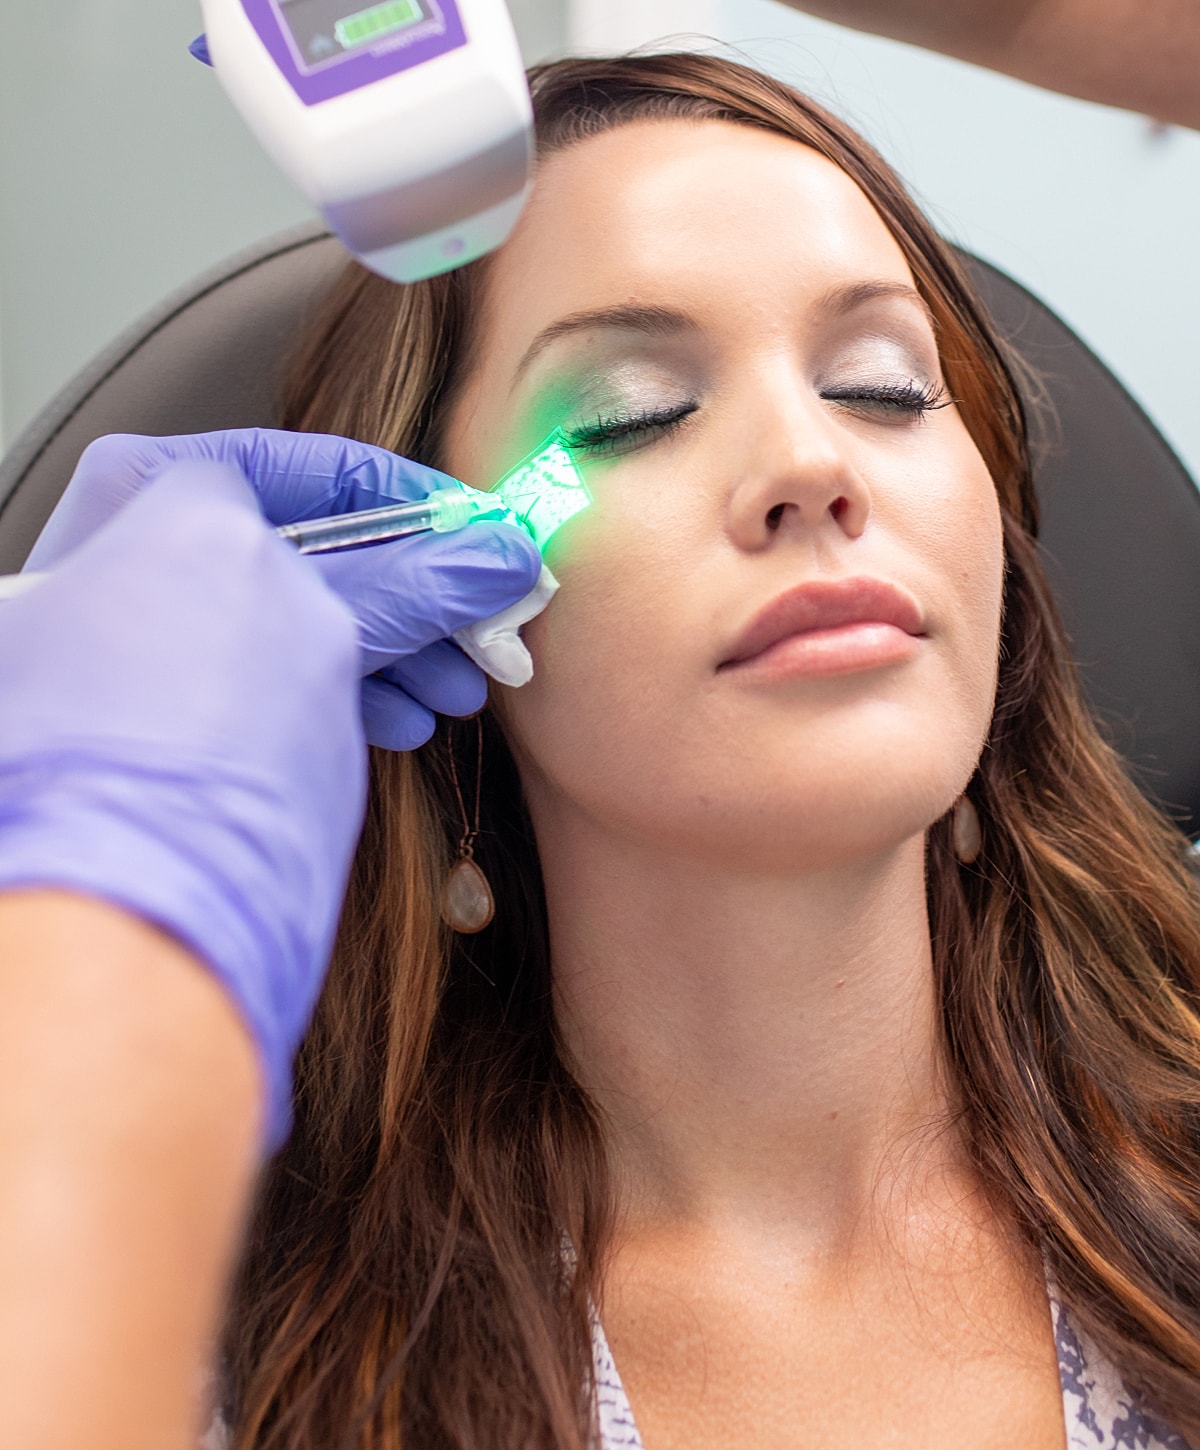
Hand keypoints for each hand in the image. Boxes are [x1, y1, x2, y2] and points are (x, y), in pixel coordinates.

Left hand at [28, 429, 544, 748]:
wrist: (110, 887)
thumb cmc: (192, 728)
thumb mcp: (332, 625)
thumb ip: (425, 582)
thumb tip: (506, 552)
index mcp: (157, 487)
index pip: (321, 470)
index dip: (423, 506)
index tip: (488, 536)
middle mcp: (135, 542)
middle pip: (316, 550)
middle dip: (417, 598)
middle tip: (488, 628)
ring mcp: (140, 627)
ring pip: (295, 618)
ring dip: (392, 653)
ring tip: (457, 694)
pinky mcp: (156, 703)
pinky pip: (262, 673)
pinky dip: (335, 689)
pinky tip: (402, 723)